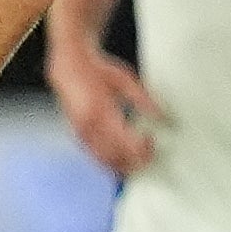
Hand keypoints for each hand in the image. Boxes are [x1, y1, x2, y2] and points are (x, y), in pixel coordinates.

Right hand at [46, 43, 162, 175]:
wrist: (69, 67)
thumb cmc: (97, 70)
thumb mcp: (125, 80)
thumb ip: (143, 99)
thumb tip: (161, 116)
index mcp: (100, 110)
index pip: (125, 141)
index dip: (140, 148)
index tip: (152, 140)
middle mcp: (88, 125)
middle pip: (115, 156)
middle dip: (135, 160)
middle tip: (150, 152)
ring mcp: (81, 133)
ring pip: (104, 160)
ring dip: (123, 164)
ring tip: (139, 157)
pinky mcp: (78, 136)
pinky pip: (95, 156)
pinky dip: (110, 161)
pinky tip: (122, 159)